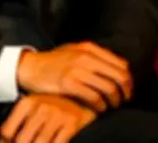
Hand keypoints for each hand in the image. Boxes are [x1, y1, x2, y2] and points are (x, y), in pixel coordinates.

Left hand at [0, 94, 96, 142]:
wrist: (80, 96)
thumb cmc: (53, 105)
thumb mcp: (33, 107)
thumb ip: (19, 122)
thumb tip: (4, 141)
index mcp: (27, 103)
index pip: (7, 131)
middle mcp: (40, 108)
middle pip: (22, 140)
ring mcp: (56, 116)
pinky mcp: (71, 124)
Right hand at [16, 42, 131, 111]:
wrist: (29, 67)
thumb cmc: (53, 62)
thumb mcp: (74, 51)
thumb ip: (95, 57)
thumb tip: (120, 68)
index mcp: (89, 48)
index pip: (121, 64)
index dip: (128, 80)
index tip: (126, 90)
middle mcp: (85, 57)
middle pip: (119, 76)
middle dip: (125, 92)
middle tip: (123, 101)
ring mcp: (76, 69)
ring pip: (109, 88)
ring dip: (114, 101)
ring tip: (111, 106)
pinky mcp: (68, 83)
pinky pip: (94, 97)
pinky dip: (100, 106)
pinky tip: (98, 109)